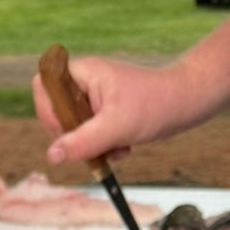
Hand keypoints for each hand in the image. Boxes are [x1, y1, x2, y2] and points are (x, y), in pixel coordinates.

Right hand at [32, 56, 195, 166]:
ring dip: (91, 146)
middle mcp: (85, 83)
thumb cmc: (156, 104)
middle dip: (75, 136)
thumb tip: (53, 156)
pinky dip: (103, 147)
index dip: (49, 112)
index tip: (68, 129)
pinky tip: (121, 146)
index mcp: (83, 73)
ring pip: (72, 130)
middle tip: (96, 142)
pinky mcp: (103, 114)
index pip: (43, 86)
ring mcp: (93, 99)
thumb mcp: (116, 127)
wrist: (185, 105)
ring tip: (116, 145)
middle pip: (55, 113)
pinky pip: (88, 136)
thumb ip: (82, 142)